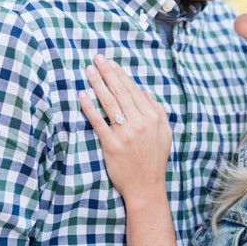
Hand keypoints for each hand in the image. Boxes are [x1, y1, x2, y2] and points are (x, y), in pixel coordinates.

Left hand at [79, 55, 171, 202]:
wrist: (146, 187)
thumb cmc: (154, 160)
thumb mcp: (164, 133)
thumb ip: (158, 110)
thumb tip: (144, 91)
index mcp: (153, 118)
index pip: (133, 90)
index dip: (120, 75)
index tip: (111, 63)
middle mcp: (140, 123)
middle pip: (120, 92)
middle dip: (107, 73)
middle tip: (96, 59)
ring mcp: (125, 134)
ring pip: (109, 103)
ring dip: (97, 84)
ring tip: (88, 71)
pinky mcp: (111, 145)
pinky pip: (98, 122)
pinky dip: (89, 107)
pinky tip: (82, 95)